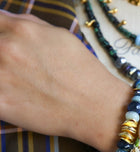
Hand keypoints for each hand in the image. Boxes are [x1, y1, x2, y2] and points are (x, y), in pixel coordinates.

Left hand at [0, 10, 129, 151]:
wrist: (96, 107)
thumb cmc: (84, 73)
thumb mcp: (60, 37)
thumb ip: (28, 25)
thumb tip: (7, 22)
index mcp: (21, 30)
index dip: (0, 34)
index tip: (6, 43)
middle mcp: (5, 49)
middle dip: (3, 56)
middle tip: (19, 70)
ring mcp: (0, 79)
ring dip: (2, 76)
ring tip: (20, 84)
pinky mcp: (0, 104)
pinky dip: (2, 96)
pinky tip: (17, 97)